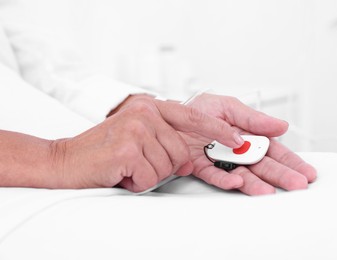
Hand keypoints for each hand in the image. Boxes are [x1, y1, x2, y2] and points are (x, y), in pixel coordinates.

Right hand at [51, 95, 242, 191]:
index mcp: (150, 106)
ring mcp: (136, 129)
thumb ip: (166, 140)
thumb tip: (190, 160)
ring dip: (149, 174)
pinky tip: (121, 172)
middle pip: (182, 151)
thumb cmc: (104, 151)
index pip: (193, 116)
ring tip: (128, 166)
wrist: (67, 160)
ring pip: (168, 166)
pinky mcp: (128, 148)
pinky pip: (151, 177)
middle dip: (165, 166)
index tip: (236, 138)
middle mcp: (144, 112)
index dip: (217, 129)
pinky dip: (137, 182)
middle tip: (140, 163)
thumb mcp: (138, 136)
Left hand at [180, 93, 316, 195]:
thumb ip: (253, 118)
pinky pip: (216, 175)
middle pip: (263, 165)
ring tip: (269, 191)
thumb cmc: (199, 108)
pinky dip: (226, 180)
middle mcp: (236, 150)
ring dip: (257, 183)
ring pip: (243, 174)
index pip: (273, 150)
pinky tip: (237, 182)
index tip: (305, 171)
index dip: (290, 161)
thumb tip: (280, 126)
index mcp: (246, 135)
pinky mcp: (203, 167)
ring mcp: (221, 160)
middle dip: (281, 175)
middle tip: (296, 184)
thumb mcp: (229, 106)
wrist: (170, 114)